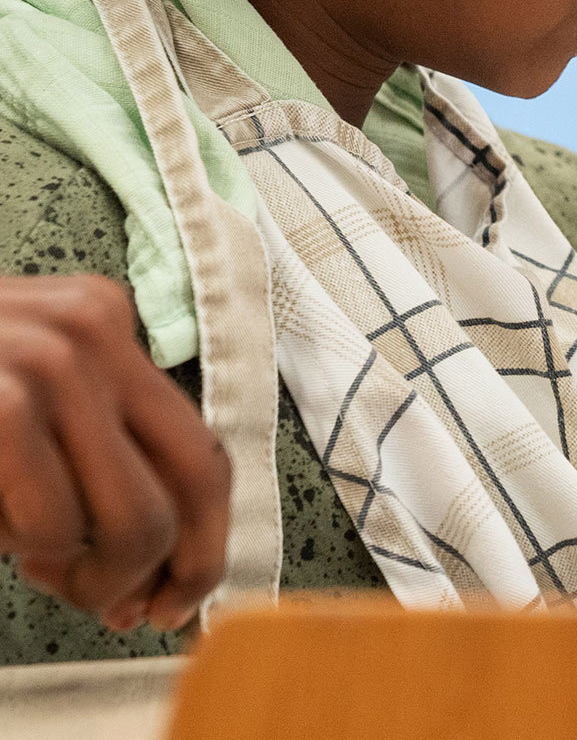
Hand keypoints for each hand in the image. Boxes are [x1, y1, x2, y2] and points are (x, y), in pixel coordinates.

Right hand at [0, 275, 230, 632]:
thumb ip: (80, 452)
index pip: (199, 443)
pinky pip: (51, 525)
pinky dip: (26, 553)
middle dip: (173, 566)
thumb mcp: (15, 398)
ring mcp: (50, 362)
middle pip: (194, 479)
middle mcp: (93, 330)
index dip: (202, 536)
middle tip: (125, 608)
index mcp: (103, 323)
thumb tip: (152, 560)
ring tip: (37, 565)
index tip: (176, 591)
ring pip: (134, 517)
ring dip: (89, 574)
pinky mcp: (4, 408)